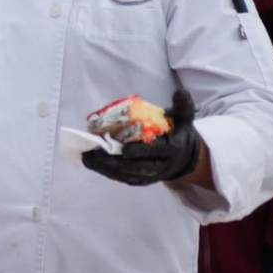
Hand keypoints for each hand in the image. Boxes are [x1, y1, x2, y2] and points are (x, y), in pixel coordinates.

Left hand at [82, 89, 201, 185]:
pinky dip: (108, 172)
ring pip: (128, 175)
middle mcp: (161, 165)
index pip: (155, 151)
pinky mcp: (143, 180)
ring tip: (88, 158)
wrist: (185, 157)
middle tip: (95, 153)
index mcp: (172, 148)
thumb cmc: (178, 132)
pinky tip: (93, 164)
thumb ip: (183, 105)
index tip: (124, 149)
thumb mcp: (184, 117)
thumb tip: (180, 92)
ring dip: (106, 168)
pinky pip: (124, 178)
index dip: (140, 151)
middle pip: (137, 167)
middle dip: (115, 162)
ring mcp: (152, 175)